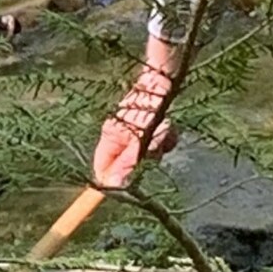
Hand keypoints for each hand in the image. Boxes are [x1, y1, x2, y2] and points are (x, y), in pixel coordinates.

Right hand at [93, 49, 180, 189]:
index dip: (112, 180)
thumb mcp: (139, 140)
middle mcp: (120, 137)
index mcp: (110, 138)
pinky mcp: (150, 127)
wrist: (163, 82)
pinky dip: (165, 139)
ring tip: (165, 133)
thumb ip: (128, 164)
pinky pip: (157, 143)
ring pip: (146, 154)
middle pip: (127, 163)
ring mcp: (135, 132)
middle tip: (154, 149)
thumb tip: (114, 186)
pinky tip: (170, 128)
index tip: (124, 190)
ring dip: (158, 148)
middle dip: (143, 160)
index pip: (102, 168)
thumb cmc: (149, 109)